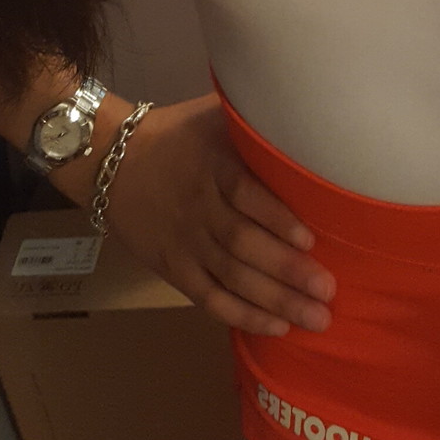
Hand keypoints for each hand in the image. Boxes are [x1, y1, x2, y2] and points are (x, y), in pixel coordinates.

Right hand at [102, 93, 336, 337]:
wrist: (112, 161)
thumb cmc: (179, 135)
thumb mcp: (213, 114)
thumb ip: (253, 120)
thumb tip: (304, 112)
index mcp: (211, 166)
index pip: (244, 194)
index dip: (276, 218)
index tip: (312, 239)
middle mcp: (199, 208)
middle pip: (242, 244)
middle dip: (287, 270)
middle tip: (327, 290)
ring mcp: (185, 243)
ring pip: (231, 277)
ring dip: (274, 300)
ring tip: (316, 317)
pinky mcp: (174, 268)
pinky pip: (209, 298)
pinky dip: (242, 315)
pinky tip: (276, 326)